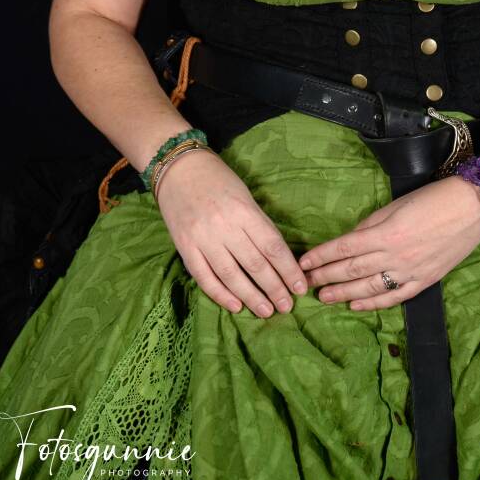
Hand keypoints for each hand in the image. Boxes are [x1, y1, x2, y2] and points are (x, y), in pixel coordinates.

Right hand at [155, 147, 307, 317]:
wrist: (179, 168)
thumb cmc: (218, 180)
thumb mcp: (245, 196)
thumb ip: (258, 224)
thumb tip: (277, 257)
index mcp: (244, 210)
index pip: (272, 246)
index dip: (288, 269)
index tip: (299, 287)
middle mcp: (224, 226)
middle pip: (255, 264)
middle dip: (274, 288)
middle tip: (287, 306)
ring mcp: (202, 238)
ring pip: (231, 275)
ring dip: (251, 296)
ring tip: (266, 311)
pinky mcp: (184, 247)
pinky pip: (204, 277)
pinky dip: (220, 294)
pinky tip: (235, 306)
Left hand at [297, 176, 479, 310]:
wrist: (472, 208)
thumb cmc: (433, 199)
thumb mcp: (397, 205)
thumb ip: (372, 225)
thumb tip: (350, 240)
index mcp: (386, 233)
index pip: (345, 247)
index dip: (322, 256)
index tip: (304, 262)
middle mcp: (395, 256)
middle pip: (352, 270)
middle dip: (326, 277)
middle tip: (305, 284)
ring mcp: (410, 272)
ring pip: (369, 288)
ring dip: (343, 294)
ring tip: (323, 297)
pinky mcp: (424, 281)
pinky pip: (394, 297)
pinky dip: (373, 304)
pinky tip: (355, 306)